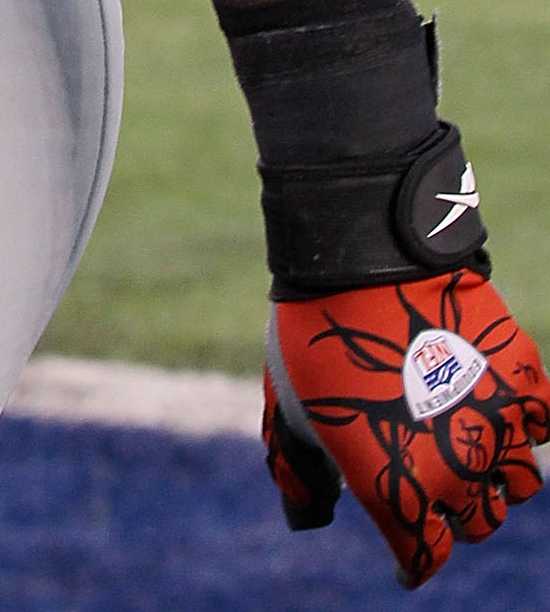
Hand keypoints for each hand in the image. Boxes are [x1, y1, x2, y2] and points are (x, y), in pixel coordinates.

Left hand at [266, 268, 549, 585]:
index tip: (412, 559)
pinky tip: (503, 412)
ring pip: (519, 484)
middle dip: (458, 515)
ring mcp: (496, 425)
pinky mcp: (521, 378)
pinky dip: (527, 424)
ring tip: (476, 455)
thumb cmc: (317, 333)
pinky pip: (542, 423)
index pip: (425, 556)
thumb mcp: (291, 407)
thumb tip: (308, 517)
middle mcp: (456, 470)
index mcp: (398, 488)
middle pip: (477, 522)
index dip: (416, 561)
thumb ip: (300, 471)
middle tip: (441, 491)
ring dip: (499, 479)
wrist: (360, 254)